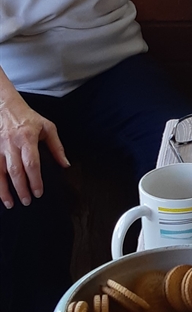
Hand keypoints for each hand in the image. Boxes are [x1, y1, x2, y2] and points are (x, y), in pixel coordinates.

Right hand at [0, 93, 68, 207]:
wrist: (6, 108)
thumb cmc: (29, 118)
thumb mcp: (48, 127)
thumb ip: (57, 147)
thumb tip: (65, 164)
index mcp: (28, 138)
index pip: (32, 163)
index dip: (35, 180)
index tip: (39, 192)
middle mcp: (12, 144)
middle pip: (15, 171)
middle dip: (21, 189)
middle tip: (27, 201)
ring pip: (0, 173)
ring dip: (4, 191)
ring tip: (11, 204)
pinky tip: (0, 193)